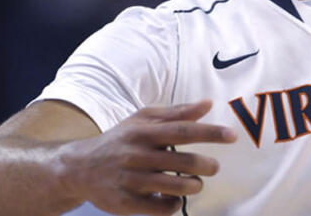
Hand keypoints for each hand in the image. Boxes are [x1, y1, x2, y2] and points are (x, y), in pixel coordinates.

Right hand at [55, 100, 236, 214]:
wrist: (78, 168)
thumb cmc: (120, 140)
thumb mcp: (142, 120)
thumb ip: (176, 113)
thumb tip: (208, 104)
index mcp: (143, 132)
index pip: (182, 131)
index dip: (209, 133)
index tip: (232, 136)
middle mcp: (136, 155)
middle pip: (182, 161)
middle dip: (206, 165)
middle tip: (214, 166)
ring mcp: (130, 180)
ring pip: (173, 187)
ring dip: (193, 186)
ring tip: (196, 183)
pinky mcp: (125, 203)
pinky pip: (159, 209)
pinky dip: (173, 205)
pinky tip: (175, 199)